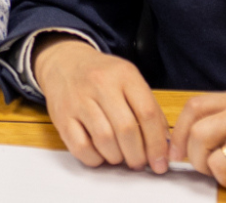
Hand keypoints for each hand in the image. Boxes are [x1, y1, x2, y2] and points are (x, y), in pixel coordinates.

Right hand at [37, 37, 169, 172]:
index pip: (146, 113)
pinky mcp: (62, 115)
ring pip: (104, 140)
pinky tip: (100, 153)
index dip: (157, 143)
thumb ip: (149, 109)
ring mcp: (79, 99)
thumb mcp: (130, 80)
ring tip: (119, 156)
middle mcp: (100, 84)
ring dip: (116, 157)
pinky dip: (94, 158)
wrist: (65, 62)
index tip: (160, 162)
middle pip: (126, 129)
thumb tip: (163, 145)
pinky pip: (81, 147)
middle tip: (139, 162)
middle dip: (137, 155)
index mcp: (124, 74)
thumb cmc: (102, 76)